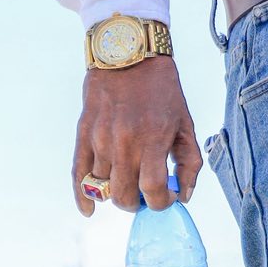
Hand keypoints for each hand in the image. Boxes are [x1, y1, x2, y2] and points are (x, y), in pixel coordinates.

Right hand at [73, 57, 201, 214]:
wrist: (128, 56)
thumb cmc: (162, 91)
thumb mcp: (185, 123)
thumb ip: (189, 162)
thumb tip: (182, 195)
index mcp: (153, 139)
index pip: (152, 190)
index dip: (161, 202)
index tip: (166, 198)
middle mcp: (124, 142)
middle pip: (124, 197)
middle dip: (137, 204)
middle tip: (145, 195)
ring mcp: (100, 140)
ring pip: (103, 188)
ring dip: (116, 193)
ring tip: (127, 183)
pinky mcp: (83, 136)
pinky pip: (78, 176)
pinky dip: (83, 197)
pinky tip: (89, 210)